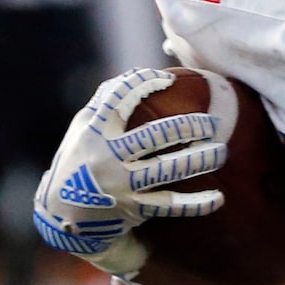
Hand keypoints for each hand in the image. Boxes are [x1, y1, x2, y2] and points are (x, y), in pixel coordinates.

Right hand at [33, 67, 227, 275]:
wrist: (62, 212)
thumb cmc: (80, 160)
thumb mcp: (83, 129)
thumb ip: (106, 103)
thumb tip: (138, 72)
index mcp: (94, 131)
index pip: (119, 99)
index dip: (144, 84)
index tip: (169, 79)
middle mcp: (106, 156)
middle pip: (154, 135)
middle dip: (188, 126)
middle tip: (213, 123)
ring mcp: (121, 184)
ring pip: (167, 170)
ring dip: (200, 160)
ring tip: (222, 152)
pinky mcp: (132, 208)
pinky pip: (170, 206)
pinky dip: (196, 205)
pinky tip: (219, 199)